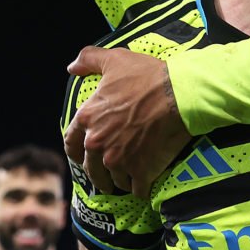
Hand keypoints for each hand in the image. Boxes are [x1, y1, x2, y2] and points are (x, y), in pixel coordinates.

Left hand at [64, 47, 189, 198]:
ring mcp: (118, 161)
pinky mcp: (140, 172)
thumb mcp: (114, 59)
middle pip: (91, 169)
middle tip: (106, 175)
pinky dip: (141, 189)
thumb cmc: (146, 75)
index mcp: (87, 119)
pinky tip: (145, 185)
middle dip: (98, 174)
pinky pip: (137, 190)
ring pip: (113, 181)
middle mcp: (97, 143)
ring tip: (128, 178)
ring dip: (120, 180)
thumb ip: (89, 60)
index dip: (76, 152)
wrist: (178, 94)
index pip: (71, 144)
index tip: (83, 156)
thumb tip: (71, 67)